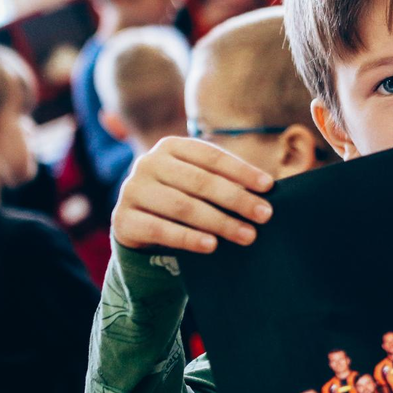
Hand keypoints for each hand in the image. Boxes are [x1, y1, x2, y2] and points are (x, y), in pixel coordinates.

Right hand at [112, 137, 273, 252]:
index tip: (269, 186)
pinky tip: (212, 246)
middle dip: (237, 199)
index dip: (241, 171)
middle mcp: (148, 163)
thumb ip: (224, 182)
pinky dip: (189, 238)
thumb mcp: (199, 185)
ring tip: (247, 235)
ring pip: (183, 207)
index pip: (211, 156)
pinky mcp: (123, 220)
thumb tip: (267, 190)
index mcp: (170, 147)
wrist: (138, 227)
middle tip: (265, 216)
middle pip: (200, 182)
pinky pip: (160, 230)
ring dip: (219, 222)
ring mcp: (132, 190)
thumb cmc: (181, 201)